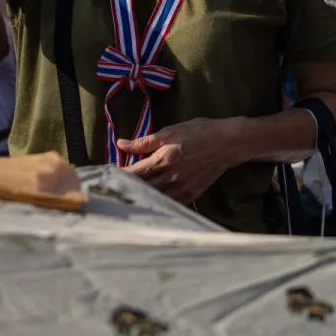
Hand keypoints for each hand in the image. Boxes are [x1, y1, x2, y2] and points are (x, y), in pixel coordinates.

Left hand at [119, 117, 245, 204]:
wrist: (229, 143)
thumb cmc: (200, 132)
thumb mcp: (171, 131)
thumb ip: (144, 142)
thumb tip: (120, 144)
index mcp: (164, 160)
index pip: (133, 173)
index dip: (117, 177)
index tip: (106, 177)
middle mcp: (171, 178)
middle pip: (141, 190)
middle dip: (125, 190)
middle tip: (110, 191)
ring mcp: (181, 189)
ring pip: (153, 200)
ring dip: (139, 199)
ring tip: (126, 198)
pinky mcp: (191, 195)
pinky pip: (169, 205)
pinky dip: (157, 204)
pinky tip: (148, 202)